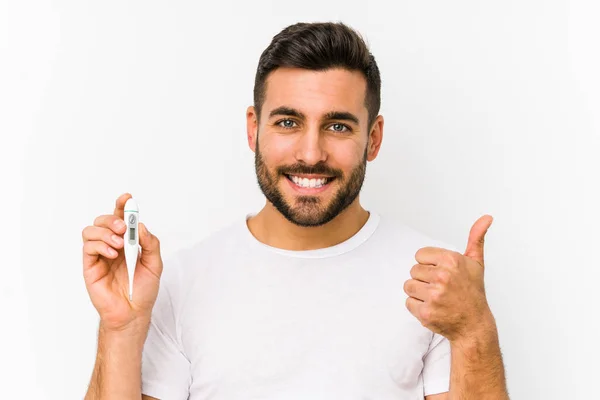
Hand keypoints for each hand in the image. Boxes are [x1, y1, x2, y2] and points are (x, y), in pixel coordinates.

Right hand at [81, 193, 162, 331]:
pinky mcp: (90, 266)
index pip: (122, 219)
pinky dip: (100, 245)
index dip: (123, 206)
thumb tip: (140, 226)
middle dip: (113, 218)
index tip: (127, 198)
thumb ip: (151, 244)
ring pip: (91, 230)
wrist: (133, 313)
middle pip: (104, 220)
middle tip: (122, 227)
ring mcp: (99, 255)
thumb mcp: (155, 264)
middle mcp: (112, 246)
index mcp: (128, 243)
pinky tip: (112, 254)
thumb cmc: (143, 290)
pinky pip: (88, 247)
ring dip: (105, 233)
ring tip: (118, 245)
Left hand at [403, 215, 494, 341]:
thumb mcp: (475, 263)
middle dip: (425, 279)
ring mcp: (434, 296)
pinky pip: (408, 302)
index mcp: (451, 261)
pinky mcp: (426, 312)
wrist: (474, 325)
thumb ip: (476, 238)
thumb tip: (486, 218)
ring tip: (436, 297)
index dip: (429, 264)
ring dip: (419, 293)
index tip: (442, 273)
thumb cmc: (472, 293)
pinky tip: (433, 308)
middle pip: (413, 270)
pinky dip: (418, 307)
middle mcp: (443, 277)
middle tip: (441, 288)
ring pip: (408, 286)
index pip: (420, 255)